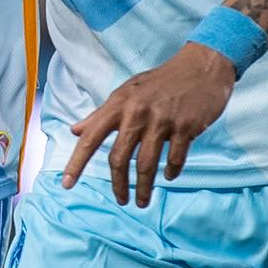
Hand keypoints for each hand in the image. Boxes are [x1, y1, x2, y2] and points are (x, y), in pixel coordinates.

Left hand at [63, 42, 235, 206]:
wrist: (200, 66)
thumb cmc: (160, 81)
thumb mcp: (126, 92)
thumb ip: (100, 114)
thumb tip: (75, 130)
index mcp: (118, 104)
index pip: (90, 138)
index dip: (76, 163)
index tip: (67, 183)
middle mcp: (136, 113)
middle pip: (118, 158)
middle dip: (118, 185)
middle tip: (121, 200)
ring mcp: (161, 120)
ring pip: (145, 164)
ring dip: (143, 188)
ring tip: (142, 201)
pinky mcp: (185, 126)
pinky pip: (175, 158)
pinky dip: (171, 172)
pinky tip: (169, 177)